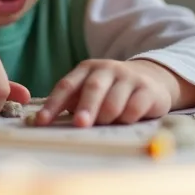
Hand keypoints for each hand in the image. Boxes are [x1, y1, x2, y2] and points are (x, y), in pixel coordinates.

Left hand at [35, 59, 175, 127]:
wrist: (153, 78)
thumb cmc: (112, 90)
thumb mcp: (90, 90)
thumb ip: (72, 103)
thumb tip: (45, 123)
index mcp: (87, 69)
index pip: (66, 85)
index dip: (53, 103)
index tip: (41, 122)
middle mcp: (107, 69)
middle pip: (92, 88)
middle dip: (85, 108)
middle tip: (79, 124)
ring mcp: (128, 78)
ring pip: (114, 101)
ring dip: (106, 117)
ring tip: (105, 125)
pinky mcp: (147, 90)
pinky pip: (134, 108)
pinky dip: (126, 119)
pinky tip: (125, 121)